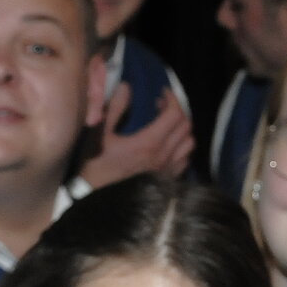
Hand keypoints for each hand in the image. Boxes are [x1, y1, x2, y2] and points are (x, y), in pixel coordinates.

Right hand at [79, 82, 193, 188]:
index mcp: (149, 143)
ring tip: (168, 124)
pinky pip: (185, 160)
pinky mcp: (167, 180)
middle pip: (186, 126)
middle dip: (177, 110)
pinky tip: (169, 145)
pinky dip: (182, 147)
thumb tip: (126, 86)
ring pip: (189, 143)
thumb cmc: (97, 166)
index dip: (172, 98)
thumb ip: (114, 108)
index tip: (162, 92)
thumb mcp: (99, 134)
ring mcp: (167, 170)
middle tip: (162, 105)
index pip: (175, 114)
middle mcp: (164, 156)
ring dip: (182, 129)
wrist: (99, 200)